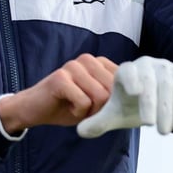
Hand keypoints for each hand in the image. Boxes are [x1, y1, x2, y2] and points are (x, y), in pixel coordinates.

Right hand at [0, 54, 118, 133]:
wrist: (33, 110)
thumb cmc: (68, 106)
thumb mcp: (97, 102)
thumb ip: (115, 97)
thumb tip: (138, 100)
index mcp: (99, 63)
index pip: (125, 82)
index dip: (116, 102)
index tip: (102, 108)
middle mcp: (88, 60)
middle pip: (113, 92)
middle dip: (102, 109)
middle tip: (85, 109)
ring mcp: (73, 66)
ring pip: (101, 97)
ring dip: (90, 112)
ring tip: (75, 107)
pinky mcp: (60, 77)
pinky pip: (84, 102)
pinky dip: (78, 113)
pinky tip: (66, 107)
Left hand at [77, 29, 172, 137]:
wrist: (163, 100)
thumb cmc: (134, 105)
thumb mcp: (117, 114)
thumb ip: (99, 122)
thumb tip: (80, 132)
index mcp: (127, 71)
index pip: (128, 71)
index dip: (131, 79)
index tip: (134, 93)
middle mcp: (147, 65)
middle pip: (149, 80)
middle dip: (150, 103)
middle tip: (149, 126)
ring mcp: (167, 69)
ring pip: (169, 85)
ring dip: (167, 109)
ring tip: (163, 132)